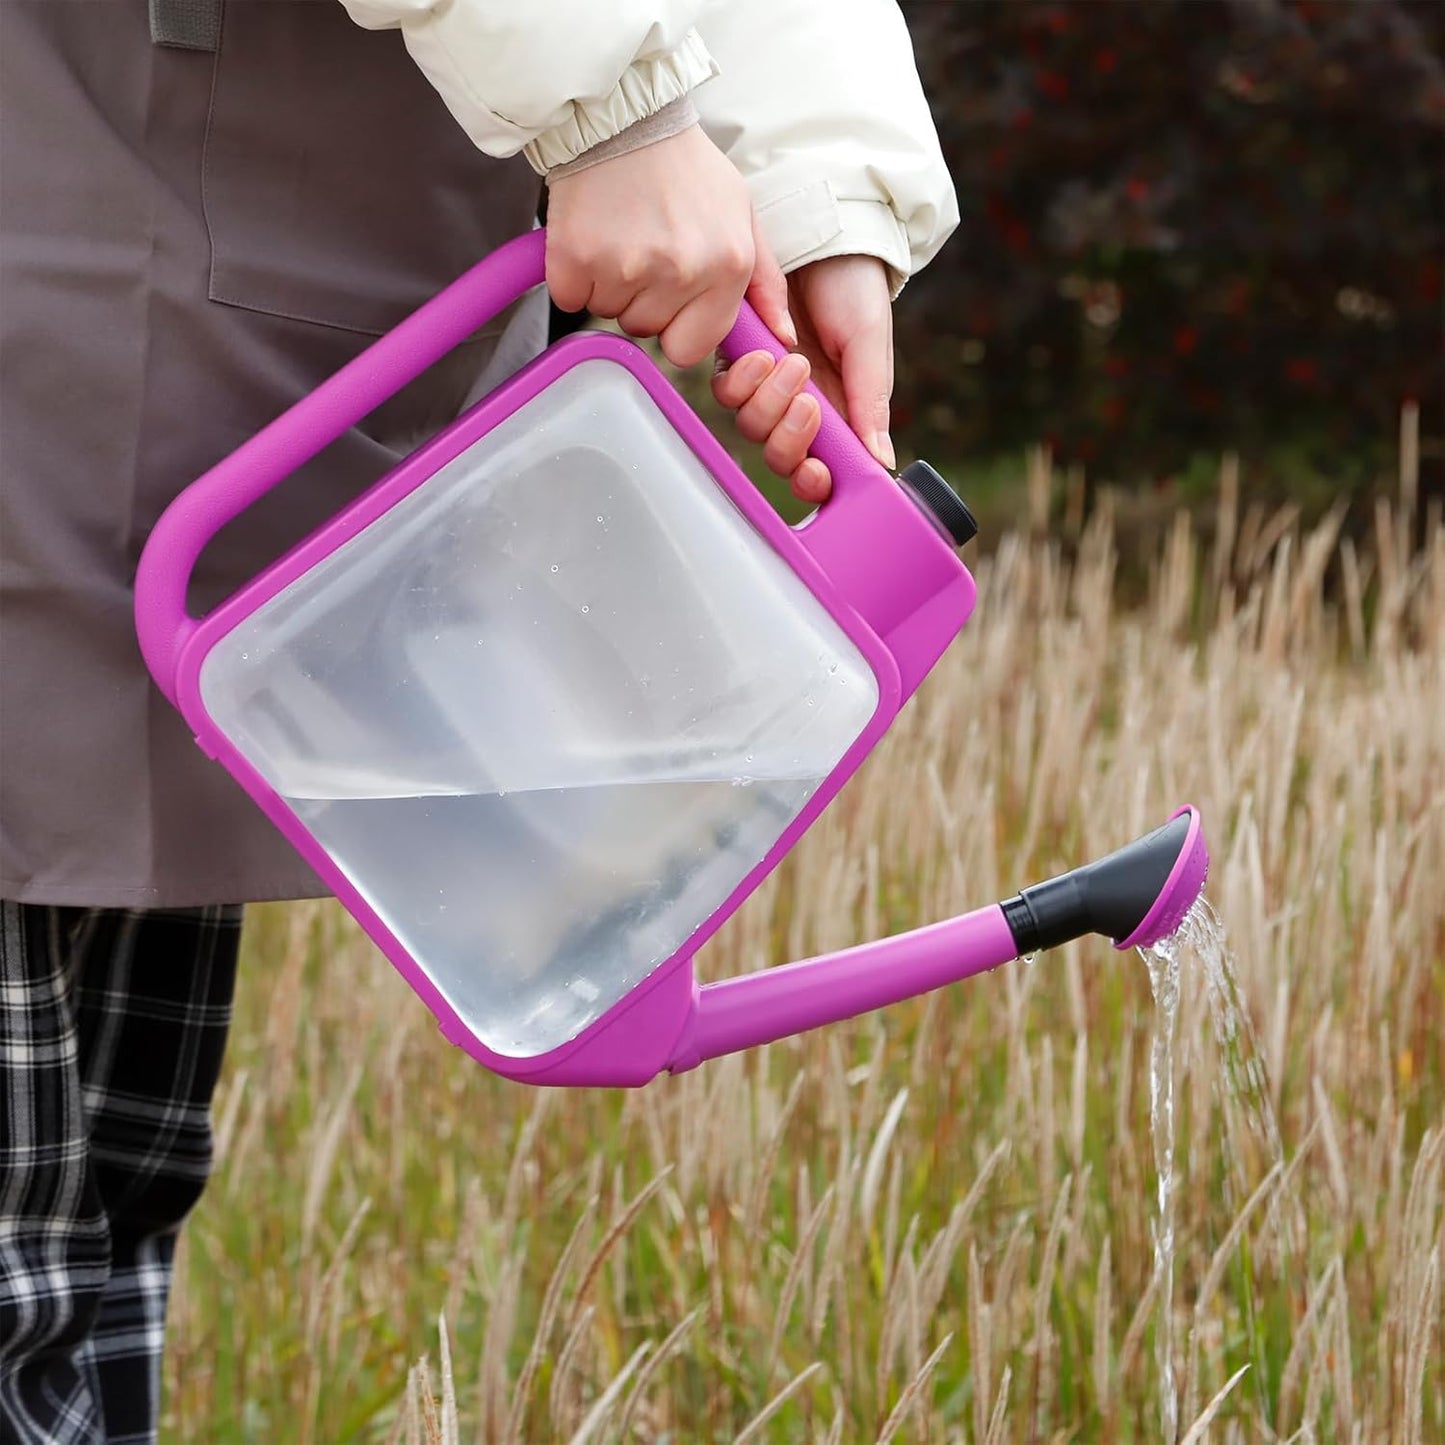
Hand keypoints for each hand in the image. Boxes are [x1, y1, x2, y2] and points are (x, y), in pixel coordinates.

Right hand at [545, 125, 796, 368]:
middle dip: (641, 299)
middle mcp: (681, 272)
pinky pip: (571, 298)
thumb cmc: (685, 168)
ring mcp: (627, 267)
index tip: (670, 295)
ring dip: (609, 284)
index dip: (675, 326)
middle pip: (645, 329)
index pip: (689, 349)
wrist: (623, 116)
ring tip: (620, 234)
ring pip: (609, 312)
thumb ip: (766, 283)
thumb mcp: (742, 215)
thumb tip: (782, 338)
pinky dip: (573, 276)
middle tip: (643, 245)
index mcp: (727, 268)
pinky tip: (591, 236)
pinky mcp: (578, 258)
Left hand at [711, 255, 895, 502]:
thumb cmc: (855, 289)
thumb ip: (870, 403)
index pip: (819, 467)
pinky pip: (728, 387)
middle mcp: (800, 405)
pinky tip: (763, 352)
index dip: (812, 480)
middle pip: (780, 454)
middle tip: (807, 402)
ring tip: (792, 361)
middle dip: (789, 438)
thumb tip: (880, 462)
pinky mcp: (739, 357)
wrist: (824, 236)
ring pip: (751, 424)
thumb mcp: (869, 345)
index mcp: (839, 412)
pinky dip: (743, 377)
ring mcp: (766, 384)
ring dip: (769, 400)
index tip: (818, 472)